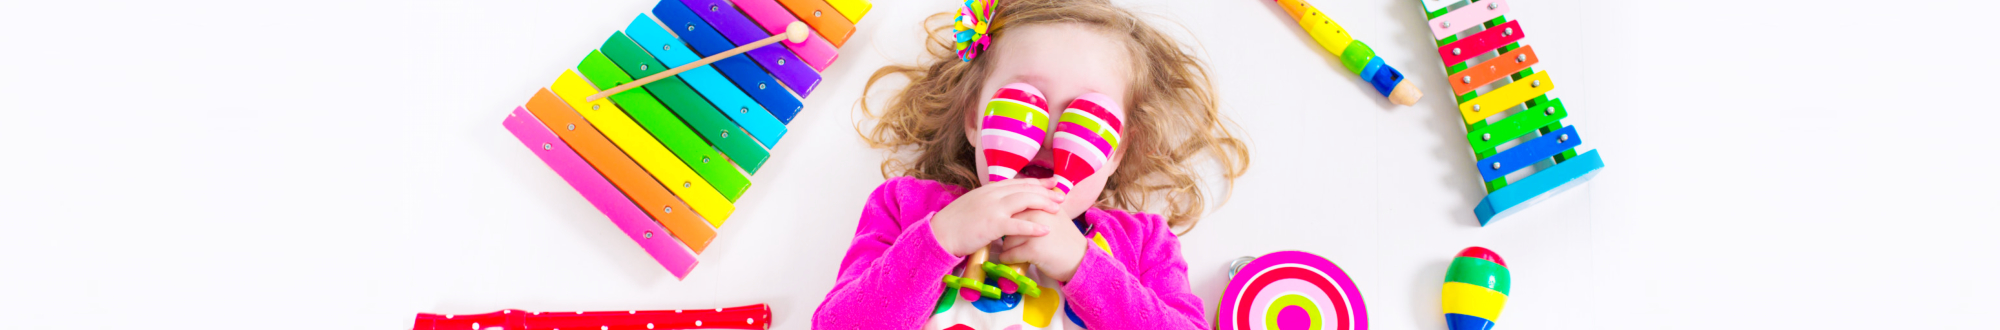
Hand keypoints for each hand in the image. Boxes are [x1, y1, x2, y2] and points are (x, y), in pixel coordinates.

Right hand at [931, 178, 1066, 256]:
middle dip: (1046, 191)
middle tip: (1062, 195)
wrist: (939, 234)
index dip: (1038, 182)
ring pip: (1024, 201)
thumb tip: (1003, 205)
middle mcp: (992, 194)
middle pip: (1025, 188)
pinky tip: (1045, 230)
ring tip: (1058, 209)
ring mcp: (992, 208)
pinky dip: (1033, 227)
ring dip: (1044, 203)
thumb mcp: (973, 205)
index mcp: (988, 189)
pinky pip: (1017, 225)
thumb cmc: (955, 224)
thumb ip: (989, 202)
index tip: (1052, 183)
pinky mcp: (992, 225)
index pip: (1018, 182)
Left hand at [996, 209, 1087, 281]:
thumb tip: (1017, 201)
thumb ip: (1039, 205)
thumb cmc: (1065, 239)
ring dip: (1008, 248)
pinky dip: (1008, 259)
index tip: (1011, 228)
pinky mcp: (1033, 250)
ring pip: (1007, 239)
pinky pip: (1010, 254)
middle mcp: (1038, 214)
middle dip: (1007, 233)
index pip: (1015, 207)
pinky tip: (1011, 260)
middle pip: (1009, 222)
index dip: (1010, 219)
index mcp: (1042, 203)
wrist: (1080, 260)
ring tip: (1015, 252)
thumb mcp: (1055, 215)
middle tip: (1012, 241)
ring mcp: (1035, 232)